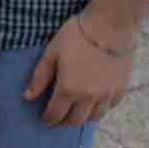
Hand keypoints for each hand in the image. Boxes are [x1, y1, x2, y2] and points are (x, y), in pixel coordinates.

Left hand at [29, 9, 140, 130]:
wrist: (111, 25)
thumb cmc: (77, 35)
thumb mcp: (52, 53)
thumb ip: (40, 77)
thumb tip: (28, 97)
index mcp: (69, 89)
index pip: (55, 114)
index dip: (47, 119)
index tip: (44, 119)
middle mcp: (89, 97)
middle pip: (75, 121)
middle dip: (64, 122)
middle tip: (58, 119)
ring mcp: (107, 94)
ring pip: (95, 118)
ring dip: (83, 118)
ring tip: (76, 113)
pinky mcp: (121, 88)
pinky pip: (110, 107)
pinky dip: (101, 109)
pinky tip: (95, 103)